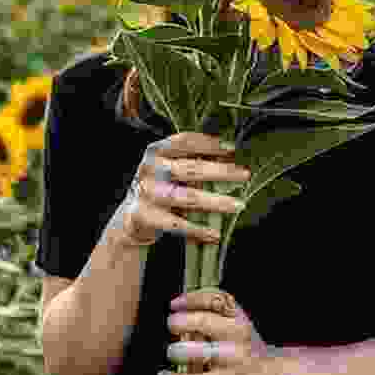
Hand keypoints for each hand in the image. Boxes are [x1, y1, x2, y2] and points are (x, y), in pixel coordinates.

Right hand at [118, 133, 249, 247]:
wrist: (131, 216)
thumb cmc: (159, 187)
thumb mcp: (170, 168)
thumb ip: (193, 160)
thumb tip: (228, 156)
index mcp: (156, 151)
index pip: (184, 141)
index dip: (209, 144)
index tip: (231, 149)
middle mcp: (150, 169)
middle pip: (190, 169)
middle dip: (220, 172)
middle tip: (244, 175)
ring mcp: (147, 193)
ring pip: (187, 197)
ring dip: (216, 201)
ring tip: (238, 205)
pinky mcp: (145, 216)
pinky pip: (177, 224)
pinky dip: (198, 230)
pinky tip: (215, 233)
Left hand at [157, 288, 294, 374]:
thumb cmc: (247, 346)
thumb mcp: (238, 320)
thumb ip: (214, 312)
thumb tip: (180, 307)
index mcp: (238, 316)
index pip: (213, 299)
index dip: (189, 299)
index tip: (175, 304)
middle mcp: (236, 334)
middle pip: (203, 322)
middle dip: (180, 323)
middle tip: (172, 325)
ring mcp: (231, 358)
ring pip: (198, 351)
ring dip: (178, 350)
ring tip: (173, 350)